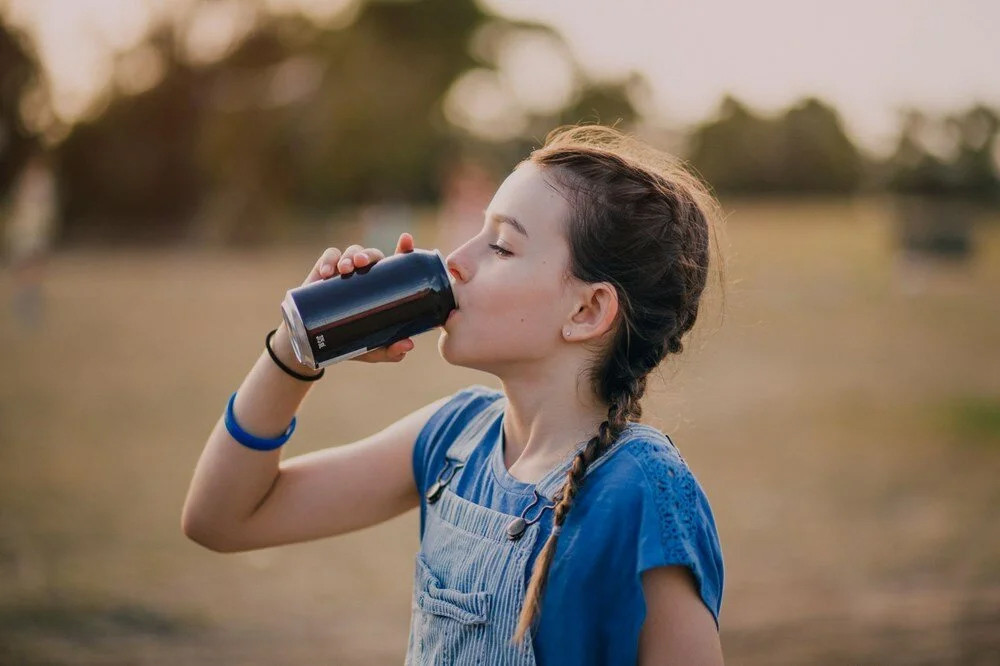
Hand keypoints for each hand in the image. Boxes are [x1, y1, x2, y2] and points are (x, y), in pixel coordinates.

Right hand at [300, 233, 416, 362]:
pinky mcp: (323, 271)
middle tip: (362, 263)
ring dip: (349, 256)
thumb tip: (408, 344)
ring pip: (351, 252)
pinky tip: (326, 272)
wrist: (314, 345)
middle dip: (369, 255)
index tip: (406, 240)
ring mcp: (344, 271)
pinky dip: (328, 260)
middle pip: (372, 255)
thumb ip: (390, 350)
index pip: (396, 264)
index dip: (403, 249)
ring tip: (346, 269)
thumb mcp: (372, 349)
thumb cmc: (350, 342)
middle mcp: (365, 275)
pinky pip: (328, 257)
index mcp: (382, 287)